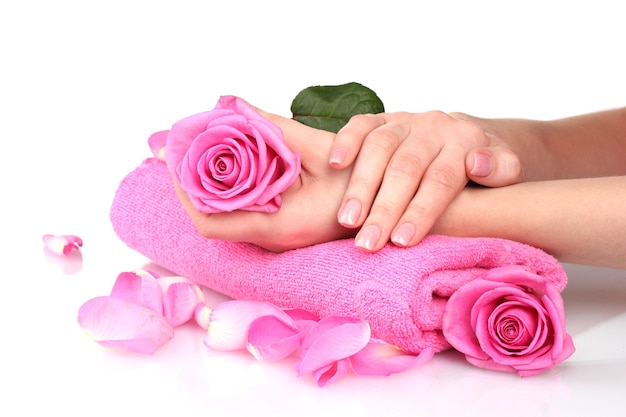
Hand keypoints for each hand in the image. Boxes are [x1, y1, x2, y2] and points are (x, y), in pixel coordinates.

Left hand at [173, 108, 355, 251]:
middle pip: (210, 217)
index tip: (175, 159)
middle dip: (189, 181)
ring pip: (223, 214)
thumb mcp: (319, 151)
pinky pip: (240, 211)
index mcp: (277, 224)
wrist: (383, 212)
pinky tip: (226, 161)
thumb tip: (237, 107)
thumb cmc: (360, 187)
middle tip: (180, 145)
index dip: (184, 192)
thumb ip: (275, 129)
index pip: (210, 222)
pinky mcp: (277, 229)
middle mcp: (270, 237)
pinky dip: (226, 187)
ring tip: (197, 147)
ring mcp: (272, 236)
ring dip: (205, 183)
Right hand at [329, 111, 522, 251]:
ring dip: (360, 185)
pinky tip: (334, 164)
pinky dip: (345, 141)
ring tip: (347, 220)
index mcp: (465, 140)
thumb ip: (502, 169)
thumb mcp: (506, 170)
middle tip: (368, 243)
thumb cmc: (482, 169)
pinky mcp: (381, 119)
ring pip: (378, 147)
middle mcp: (433, 126)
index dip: (420, 211)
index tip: (402, 242)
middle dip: (384, 208)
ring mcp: (405, 120)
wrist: (467, 138)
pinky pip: (360, 124)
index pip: (440, 179)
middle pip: (405, 167)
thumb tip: (478, 163)